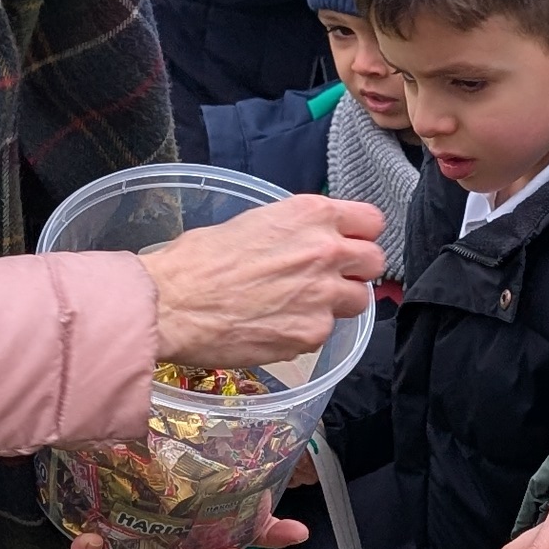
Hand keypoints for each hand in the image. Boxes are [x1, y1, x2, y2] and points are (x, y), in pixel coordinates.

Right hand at [139, 195, 383, 368]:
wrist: (172, 305)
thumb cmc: (197, 262)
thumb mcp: (251, 223)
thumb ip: (292, 232)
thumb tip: (301, 243)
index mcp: (310, 214)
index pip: (371, 220)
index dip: (360, 234)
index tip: (350, 244)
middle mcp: (326, 251)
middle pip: (375, 260)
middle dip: (358, 270)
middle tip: (331, 278)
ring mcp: (323, 295)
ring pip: (360, 301)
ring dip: (338, 303)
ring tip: (302, 306)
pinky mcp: (313, 333)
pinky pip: (327, 332)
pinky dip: (307, 332)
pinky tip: (277, 327)